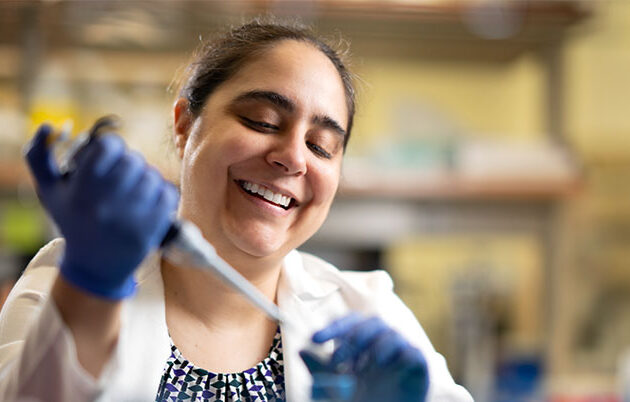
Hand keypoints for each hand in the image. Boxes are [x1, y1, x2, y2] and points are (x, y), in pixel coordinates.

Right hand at [25, 124, 177, 298]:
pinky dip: (162, 195)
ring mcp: (131, 217)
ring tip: (135, 192)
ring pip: (153, 175)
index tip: (109, 157)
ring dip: (147, 179)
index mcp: (82, 190)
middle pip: (134, 160)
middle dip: (130, 164)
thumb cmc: (74, 221)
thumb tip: (47, 127)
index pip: (109, 146)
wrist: (95, 266)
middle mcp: (106, 203)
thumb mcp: (50, 192)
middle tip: (124, 177)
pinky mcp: (152, 229)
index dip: (112, 147)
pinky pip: (169, 194)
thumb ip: (39, 157)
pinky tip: (149, 203)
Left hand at [300, 313, 428, 401]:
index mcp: (363, 342)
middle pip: (371, 323)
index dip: (333, 328)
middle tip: (335, 361)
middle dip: (351, 337)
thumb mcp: (335, 387)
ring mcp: (401, 352)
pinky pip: (411, 352)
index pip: (350, 323)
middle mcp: (382, 342)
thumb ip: (320, 370)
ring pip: (390, 334)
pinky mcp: (418, 366)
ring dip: (373, 347)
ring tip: (361, 369)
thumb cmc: (362, 399)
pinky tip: (384, 367)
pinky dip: (399, 355)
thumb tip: (301, 351)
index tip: (315, 340)